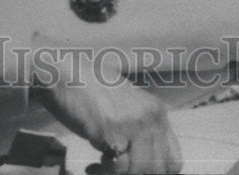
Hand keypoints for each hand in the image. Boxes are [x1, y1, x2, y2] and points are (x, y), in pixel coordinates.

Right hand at [33, 49, 181, 173]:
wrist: (65, 74)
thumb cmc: (89, 89)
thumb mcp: (125, 106)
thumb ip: (140, 127)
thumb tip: (144, 159)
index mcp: (156, 111)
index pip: (174, 158)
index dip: (157, 171)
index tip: (135, 171)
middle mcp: (151, 118)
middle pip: (159, 169)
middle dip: (137, 174)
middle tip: (114, 168)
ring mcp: (134, 124)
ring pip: (140, 171)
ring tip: (99, 167)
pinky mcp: (114, 132)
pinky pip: (119, 169)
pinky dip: (104, 173)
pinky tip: (92, 165)